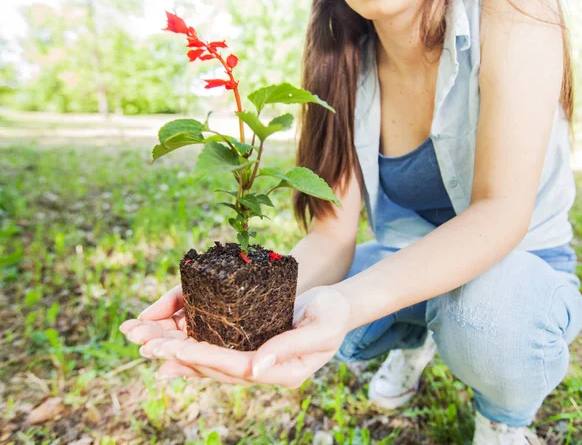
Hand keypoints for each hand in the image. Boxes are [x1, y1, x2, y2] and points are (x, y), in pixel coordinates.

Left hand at [120, 284, 351, 387]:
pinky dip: (190, 348)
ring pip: (209, 362)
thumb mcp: (321, 328)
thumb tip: (255, 368)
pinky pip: (214, 350)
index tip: (177, 350)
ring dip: (177, 354)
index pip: (236, 368)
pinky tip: (167, 344)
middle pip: (214, 368)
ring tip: (145, 345)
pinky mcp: (247, 346)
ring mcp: (253, 361)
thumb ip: (291, 347)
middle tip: (147, 346)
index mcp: (281, 373)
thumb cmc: (333, 315)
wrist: (336, 308)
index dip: (205, 359)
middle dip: (179, 356)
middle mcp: (262, 372)